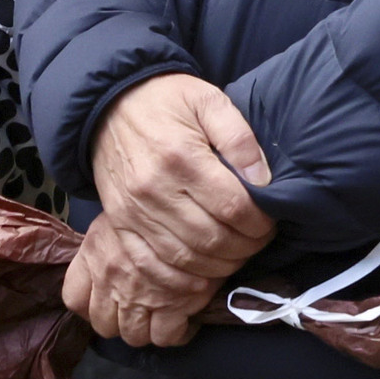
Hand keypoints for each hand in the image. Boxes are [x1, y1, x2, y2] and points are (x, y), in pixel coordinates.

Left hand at [62, 213, 226, 347]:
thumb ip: (107, 243)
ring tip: (160, 315)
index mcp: (94, 254)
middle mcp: (110, 279)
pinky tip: (181, 320)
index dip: (88, 306)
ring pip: (133, 336)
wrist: (192, 205)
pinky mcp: (171, 307)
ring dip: (145, 329)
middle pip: (103, 325)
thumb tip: (111, 261)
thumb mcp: (119, 216)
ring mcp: (138, 296)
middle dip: (120, 322)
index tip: (105, 302)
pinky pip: (165, 336)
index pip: (74, 298)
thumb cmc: (154, 205)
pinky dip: (172, 333)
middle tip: (138, 309)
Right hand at [70, 74, 273, 345]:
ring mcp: (133, 211)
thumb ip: (239, 136)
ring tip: (236, 254)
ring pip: (185, 259)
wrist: (109, 104)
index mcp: (181, 156)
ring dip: (219, 266)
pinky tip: (202, 272)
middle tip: (258, 240)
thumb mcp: (209, 99)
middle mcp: (154, 189)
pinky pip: (151, 265)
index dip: (260, 223)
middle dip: (245, 248)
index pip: (233, 207)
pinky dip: (181, 278)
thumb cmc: (167, 100)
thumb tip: (262, 178)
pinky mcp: (119, 224)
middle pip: (211, 239)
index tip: (270, 221)